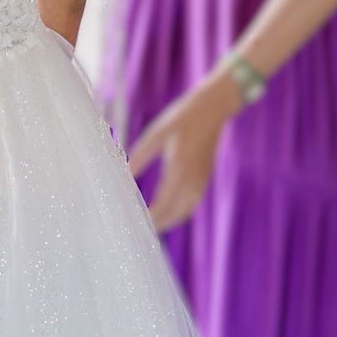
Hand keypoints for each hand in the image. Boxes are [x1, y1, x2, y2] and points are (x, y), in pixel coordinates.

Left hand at [127, 75, 240, 232]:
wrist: (213, 108)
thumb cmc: (182, 117)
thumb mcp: (157, 134)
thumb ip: (140, 156)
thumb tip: (123, 174)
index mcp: (180, 170)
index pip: (163, 206)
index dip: (148, 218)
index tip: (131, 222)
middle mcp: (193, 180)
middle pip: (175, 216)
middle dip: (157, 224)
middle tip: (136, 228)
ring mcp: (201, 181)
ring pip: (184, 212)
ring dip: (167, 221)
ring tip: (148, 223)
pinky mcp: (204, 178)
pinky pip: (191, 204)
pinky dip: (177, 212)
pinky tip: (164, 209)